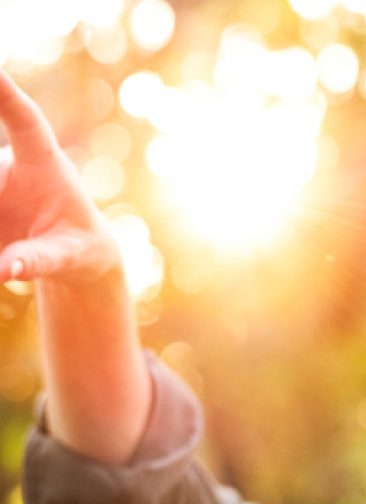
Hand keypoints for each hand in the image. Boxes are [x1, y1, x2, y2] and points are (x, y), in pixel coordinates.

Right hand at [0, 68, 120, 284]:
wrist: (73, 256)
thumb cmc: (80, 248)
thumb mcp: (68, 258)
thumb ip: (39, 261)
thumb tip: (6, 271)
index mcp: (43, 164)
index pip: (24, 119)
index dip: (6, 91)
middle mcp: (10, 163)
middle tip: (5, 202)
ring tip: (13, 238)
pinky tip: (3, 254)